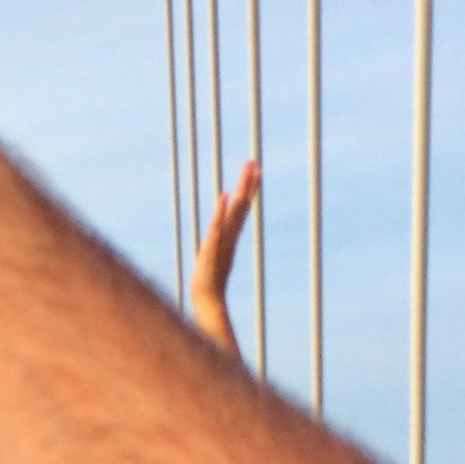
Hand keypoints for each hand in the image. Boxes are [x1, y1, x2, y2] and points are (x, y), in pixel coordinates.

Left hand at [187, 160, 259, 339]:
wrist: (207, 301)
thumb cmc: (209, 285)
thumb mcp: (214, 261)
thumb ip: (218, 248)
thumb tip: (219, 245)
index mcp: (230, 237)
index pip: (241, 209)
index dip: (249, 191)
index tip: (257, 172)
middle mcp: (229, 236)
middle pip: (241, 206)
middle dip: (247, 183)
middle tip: (254, 162)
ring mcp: (223, 241)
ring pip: (234, 212)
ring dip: (240, 190)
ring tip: (247, 171)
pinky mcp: (212, 249)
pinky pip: (218, 227)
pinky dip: (221, 213)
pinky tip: (224, 197)